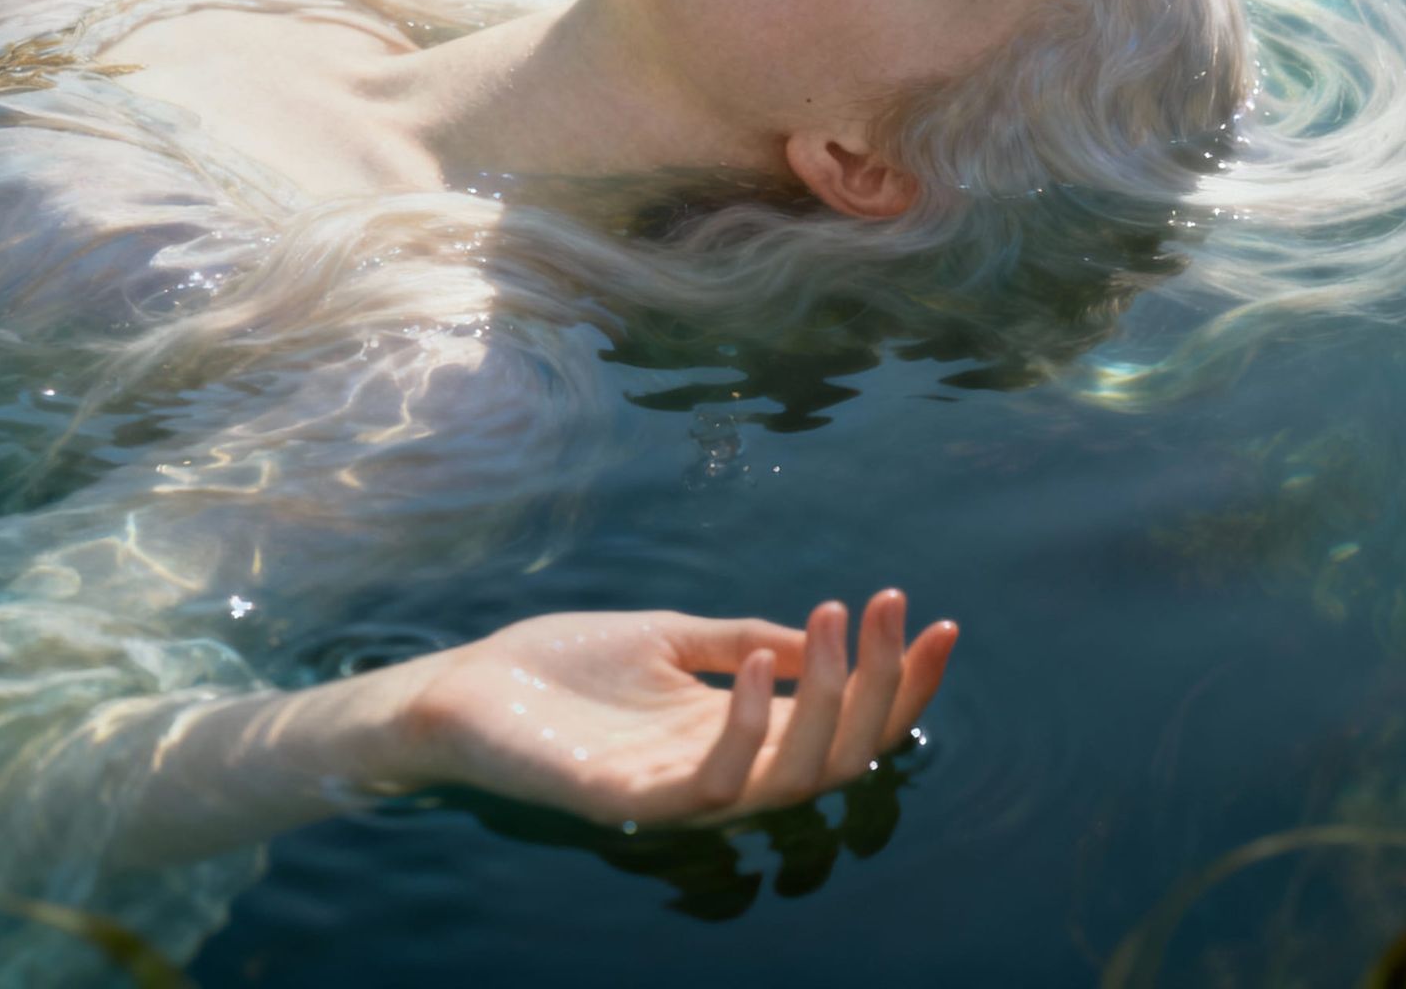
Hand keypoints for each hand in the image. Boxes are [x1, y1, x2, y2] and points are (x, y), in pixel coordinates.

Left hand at [394, 590, 957, 828]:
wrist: (467, 687)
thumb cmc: (566, 665)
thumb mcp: (674, 637)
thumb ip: (746, 640)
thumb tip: (825, 635)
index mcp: (738, 731)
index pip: (844, 724)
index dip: (899, 684)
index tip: (939, 623)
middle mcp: (723, 771)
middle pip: (838, 755)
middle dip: (879, 684)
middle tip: (891, 606)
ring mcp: (679, 792)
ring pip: (791, 776)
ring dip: (827, 697)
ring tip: (831, 620)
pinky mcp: (630, 800)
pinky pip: (713, 782)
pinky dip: (751, 725)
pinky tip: (765, 662)